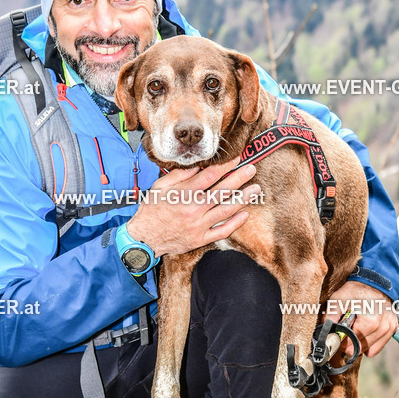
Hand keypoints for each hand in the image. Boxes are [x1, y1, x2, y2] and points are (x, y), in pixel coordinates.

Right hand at [126, 158, 260, 256]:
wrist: (144, 239)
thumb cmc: (151, 211)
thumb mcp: (159, 187)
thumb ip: (179, 176)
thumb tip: (198, 167)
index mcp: (183, 194)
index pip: (210, 176)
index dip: (226, 166)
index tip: (237, 158)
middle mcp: (194, 209)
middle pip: (222, 191)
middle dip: (239, 178)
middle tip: (252, 169)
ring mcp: (199, 225)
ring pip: (226, 210)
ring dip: (243, 199)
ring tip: (255, 189)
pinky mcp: (200, 239)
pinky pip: (221, 231)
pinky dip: (234, 223)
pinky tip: (244, 214)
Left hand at [324, 280, 397, 357]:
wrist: (374, 281)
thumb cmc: (356, 289)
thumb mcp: (338, 300)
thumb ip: (330, 317)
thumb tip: (324, 331)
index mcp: (370, 322)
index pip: (352, 346)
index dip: (342, 342)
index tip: (338, 334)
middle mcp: (382, 328)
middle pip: (360, 349)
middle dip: (350, 343)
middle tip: (346, 330)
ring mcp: (389, 328)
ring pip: (369, 350)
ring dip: (360, 342)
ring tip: (356, 327)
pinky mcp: (392, 328)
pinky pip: (378, 346)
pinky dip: (370, 341)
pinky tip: (365, 329)